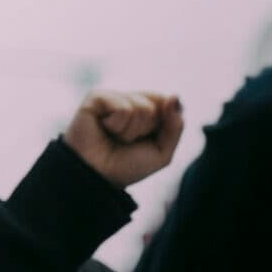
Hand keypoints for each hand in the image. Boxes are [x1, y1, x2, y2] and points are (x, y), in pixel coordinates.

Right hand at [63, 90, 184, 189]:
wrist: (98, 176)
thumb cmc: (127, 165)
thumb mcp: (162, 152)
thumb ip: (175, 126)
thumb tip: (174, 95)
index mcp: (143, 110)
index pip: (166, 101)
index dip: (164, 122)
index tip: (148, 138)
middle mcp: (127, 100)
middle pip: (157, 104)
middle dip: (147, 129)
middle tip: (127, 141)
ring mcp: (112, 97)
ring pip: (142, 107)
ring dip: (131, 131)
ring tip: (114, 136)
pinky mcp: (96, 97)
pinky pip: (123, 108)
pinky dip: (117, 126)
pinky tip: (104, 128)